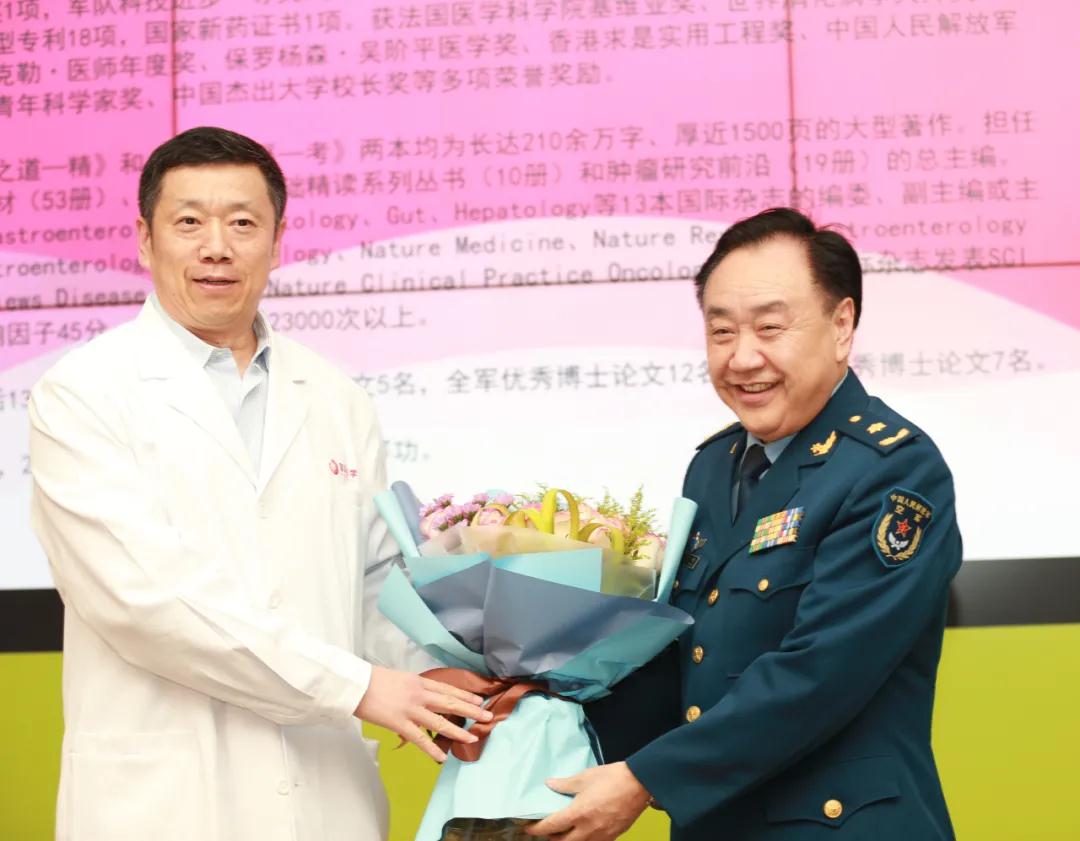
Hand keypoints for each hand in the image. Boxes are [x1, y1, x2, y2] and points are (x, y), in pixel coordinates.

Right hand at [355, 665, 492, 761]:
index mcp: (419, 682)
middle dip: (471, 710)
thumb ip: (413, 687)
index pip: (447, 689)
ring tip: (472, 738)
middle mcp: (419, 694)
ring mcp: (411, 709)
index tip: (479, 700)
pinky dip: (432, 748)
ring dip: (457, 731)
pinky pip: (419, 739)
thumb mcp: (400, 678)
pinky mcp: (400, 723)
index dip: (465, 695)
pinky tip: (442, 757)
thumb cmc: (373, 680)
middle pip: (450, 703)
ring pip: (440, 721)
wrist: (356, 683)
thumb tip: (422, 695)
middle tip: (487, 716)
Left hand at [527, 762, 650, 839]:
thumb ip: (565, 784)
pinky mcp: (612, 836)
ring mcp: (601, 835)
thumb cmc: (612, 778)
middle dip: (551, 839)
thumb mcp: (585, 777)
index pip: (551, 827)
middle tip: (546, 830)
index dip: (536, 829)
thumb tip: (549, 784)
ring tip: (564, 833)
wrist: (639, 784)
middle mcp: (588, 829)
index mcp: (578, 813)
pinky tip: (584, 833)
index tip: (529, 828)